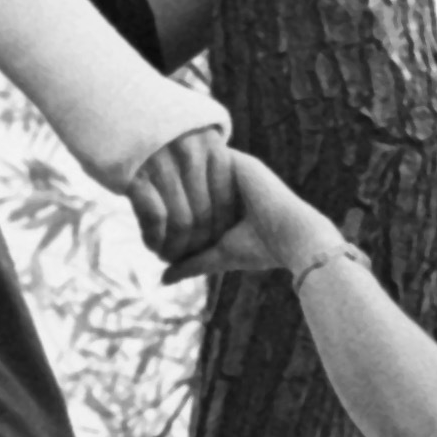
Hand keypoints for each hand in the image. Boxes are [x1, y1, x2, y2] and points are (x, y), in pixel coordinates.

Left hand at [128, 125, 293, 273]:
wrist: (294, 239)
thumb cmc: (260, 250)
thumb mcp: (219, 256)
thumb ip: (191, 262)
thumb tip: (162, 279)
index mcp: (226, 198)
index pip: (188, 191)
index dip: (168, 199)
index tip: (149, 213)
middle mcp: (230, 180)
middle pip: (188, 175)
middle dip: (166, 186)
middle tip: (143, 197)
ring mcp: (235, 168)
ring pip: (194, 163)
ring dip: (175, 174)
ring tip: (151, 186)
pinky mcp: (240, 162)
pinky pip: (207, 157)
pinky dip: (189, 167)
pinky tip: (170, 177)